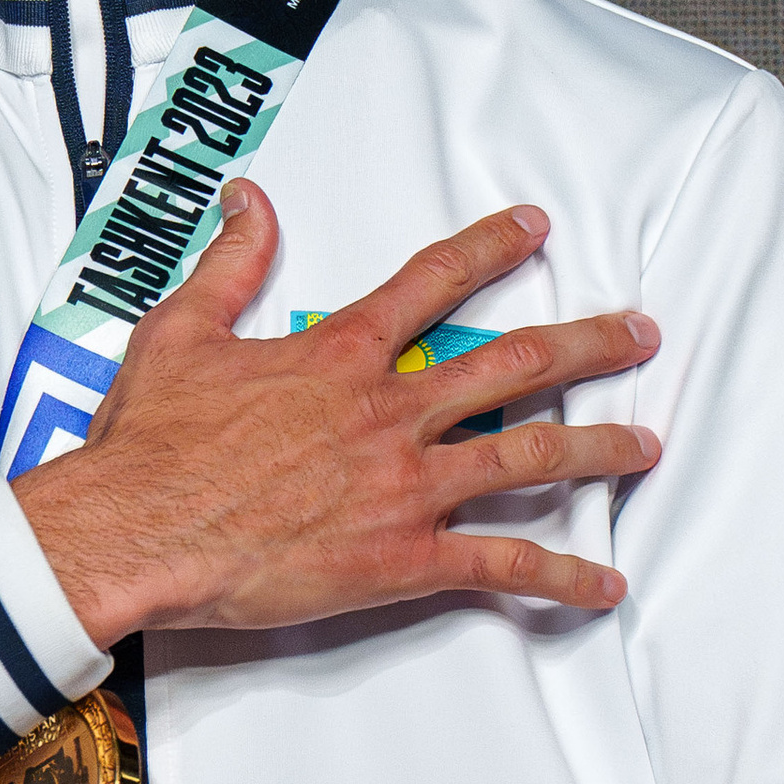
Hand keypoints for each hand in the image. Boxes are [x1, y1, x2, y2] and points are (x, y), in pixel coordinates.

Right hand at [13, 185, 659, 647]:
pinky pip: (501, 564)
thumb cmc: (151, 443)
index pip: (435, 283)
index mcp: (341, 354)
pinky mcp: (403, 557)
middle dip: (588, 344)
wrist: (138, 530)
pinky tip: (603, 582)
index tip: (536, 229)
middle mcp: (389, 410)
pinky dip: (560, 575)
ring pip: (529, 457)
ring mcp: (405, 484)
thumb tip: (248, 201)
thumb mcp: (179, 330)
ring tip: (644, 445)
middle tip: (637, 333)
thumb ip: (229, 264)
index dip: (492, 248)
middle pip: (514, 366)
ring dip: (598, 448)